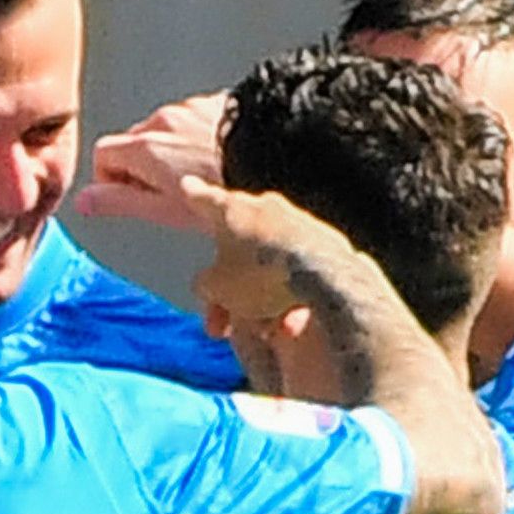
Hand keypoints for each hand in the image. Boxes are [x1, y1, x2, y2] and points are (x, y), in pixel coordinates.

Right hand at [76, 91, 228, 231]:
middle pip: (133, 141)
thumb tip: (85, 201)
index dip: (111, 178)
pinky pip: (194, 120)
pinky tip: (219, 158)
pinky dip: (198, 137)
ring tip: (201, 176)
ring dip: (172, 151)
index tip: (131, 194)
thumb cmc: (223, 191)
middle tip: (169, 193)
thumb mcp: (164, 209)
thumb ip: (118, 202)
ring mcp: (190, 108)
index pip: (102, 153)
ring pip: (165, 130)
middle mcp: (162, 120)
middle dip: (143, 166)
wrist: (275, 158)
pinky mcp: (217, 102)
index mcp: (144, 147)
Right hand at [181, 177, 360, 333]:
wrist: (322, 277)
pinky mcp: (326, 241)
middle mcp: (265, 207)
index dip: (193, 194)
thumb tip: (210, 285)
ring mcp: (298, 221)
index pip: (205, 199)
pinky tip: (290, 323)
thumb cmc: (258, 277)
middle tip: (220, 326)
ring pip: (269, 263)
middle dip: (228, 287)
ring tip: (261, 330)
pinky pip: (298, 270)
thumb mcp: (216, 288)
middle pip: (238, 247)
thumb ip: (205, 284)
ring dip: (260, 296)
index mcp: (231, 210)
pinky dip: (289, 294)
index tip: (187, 183)